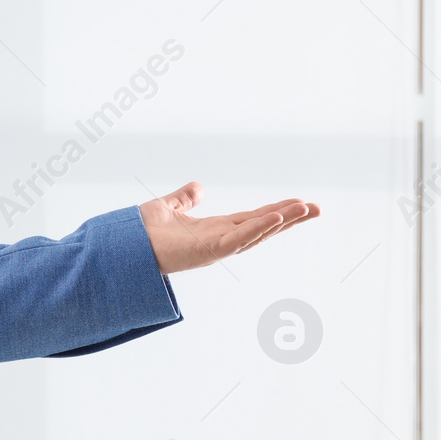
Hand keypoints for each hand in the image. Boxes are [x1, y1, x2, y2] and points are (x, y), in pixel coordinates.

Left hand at [138, 182, 319, 273]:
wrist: (121, 246)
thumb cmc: (140, 233)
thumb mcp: (167, 207)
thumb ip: (185, 198)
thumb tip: (199, 188)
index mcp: (215, 229)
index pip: (253, 218)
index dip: (277, 211)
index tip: (302, 203)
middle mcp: (220, 239)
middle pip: (262, 226)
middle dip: (290, 218)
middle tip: (319, 208)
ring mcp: (216, 247)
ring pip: (256, 233)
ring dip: (281, 222)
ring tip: (305, 209)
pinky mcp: (207, 251)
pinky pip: (237, 240)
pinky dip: (256, 229)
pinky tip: (275, 218)